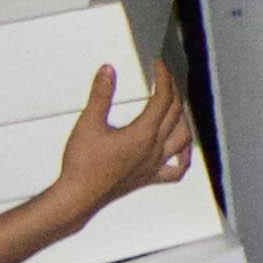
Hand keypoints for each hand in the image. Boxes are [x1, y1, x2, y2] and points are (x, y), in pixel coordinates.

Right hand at [48, 61, 198, 215]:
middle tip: (165, 77)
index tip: (158, 65)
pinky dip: (184, 159)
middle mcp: (154, 149)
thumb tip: (108, 70)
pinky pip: (176, 171)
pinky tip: (183, 152)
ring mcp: (154, 165)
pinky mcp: (149, 178)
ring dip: (184, 119)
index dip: (163, 78)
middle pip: (175, 114)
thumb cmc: (82, 164)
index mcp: (142, 134)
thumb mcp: (88, 123)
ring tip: (177, 107)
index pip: (162, 99)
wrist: (78, 197)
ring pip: (183, 140)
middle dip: (173, 91)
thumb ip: (100, 95)